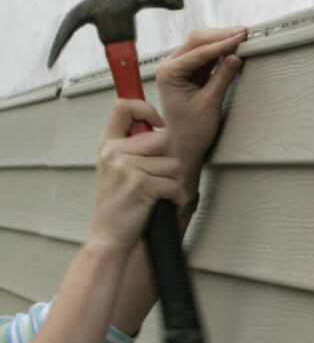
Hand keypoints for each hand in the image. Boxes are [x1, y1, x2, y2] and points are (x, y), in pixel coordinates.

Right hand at [89, 100, 185, 254]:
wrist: (108, 236)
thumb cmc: (118, 203)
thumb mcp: (115, 168)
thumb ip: (132, 146)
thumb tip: (158, 128)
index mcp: (108, 144)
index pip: (123, 106)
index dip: (146, 109)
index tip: (157, 123)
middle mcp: (114, 152)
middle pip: (163, 138)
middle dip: (168, 160)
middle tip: (157, 178)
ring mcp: (126, 168)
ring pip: (173, 163)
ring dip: (172, 181)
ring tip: (156, 193)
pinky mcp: (141, 185)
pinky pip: (174, 184)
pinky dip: (176, 197)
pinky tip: (163, 203)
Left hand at [155, 27, 246, 183]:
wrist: (183, 145)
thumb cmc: (191, 130)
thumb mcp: (209, 104)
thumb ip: (222, 78)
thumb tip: (235, 57)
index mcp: (169, 73)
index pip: (198, 52)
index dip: (221, 43)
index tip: (240, 37)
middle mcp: (170, 66)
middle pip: (196, 41)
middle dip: (220, 35)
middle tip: (243, 32)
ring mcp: (179, 68)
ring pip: (201, 45)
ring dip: (220, 40)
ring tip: (241, 37)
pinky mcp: (189, 73)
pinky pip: (205, 55)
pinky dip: (219, 51)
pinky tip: (233, 47)